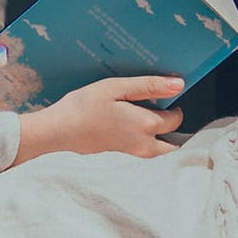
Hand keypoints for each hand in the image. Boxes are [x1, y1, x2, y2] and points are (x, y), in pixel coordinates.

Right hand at [13, 75, 185, 164]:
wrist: (58, 130)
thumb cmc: (84, 107)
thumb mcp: (117, 87)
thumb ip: (150, 86)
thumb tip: (179, 84)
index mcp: (146, 125)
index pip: (176, 119)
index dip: (175, 104)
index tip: (165, 92)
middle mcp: (144, 144)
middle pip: (173, 140)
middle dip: (174, 125)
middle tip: (162, 106)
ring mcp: (133, 152)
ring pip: (160, 148)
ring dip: (162, 134)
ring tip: (148, 112)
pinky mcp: (122, 153)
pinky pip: (145, 148)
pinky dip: (147, 137)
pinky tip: (130, 119)